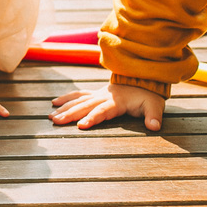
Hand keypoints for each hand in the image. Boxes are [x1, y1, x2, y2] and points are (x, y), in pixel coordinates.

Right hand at [50, 83, 165, 130]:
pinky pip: (78, 95)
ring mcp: (97, 93)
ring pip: (78, 100)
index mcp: (117, 101)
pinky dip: (66, 98)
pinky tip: (54, 103)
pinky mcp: (95, 93)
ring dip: (64, 108)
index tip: (80, 125)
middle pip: (84, 105)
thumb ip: (154, 116)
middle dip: (70, 114)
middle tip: (55, 121)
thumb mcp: (155, 106)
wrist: (142, 79)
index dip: (92, 118)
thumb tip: (154, 126)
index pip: (102, 111)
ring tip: (51, 116)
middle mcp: (104, 96)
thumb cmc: (148, 96)